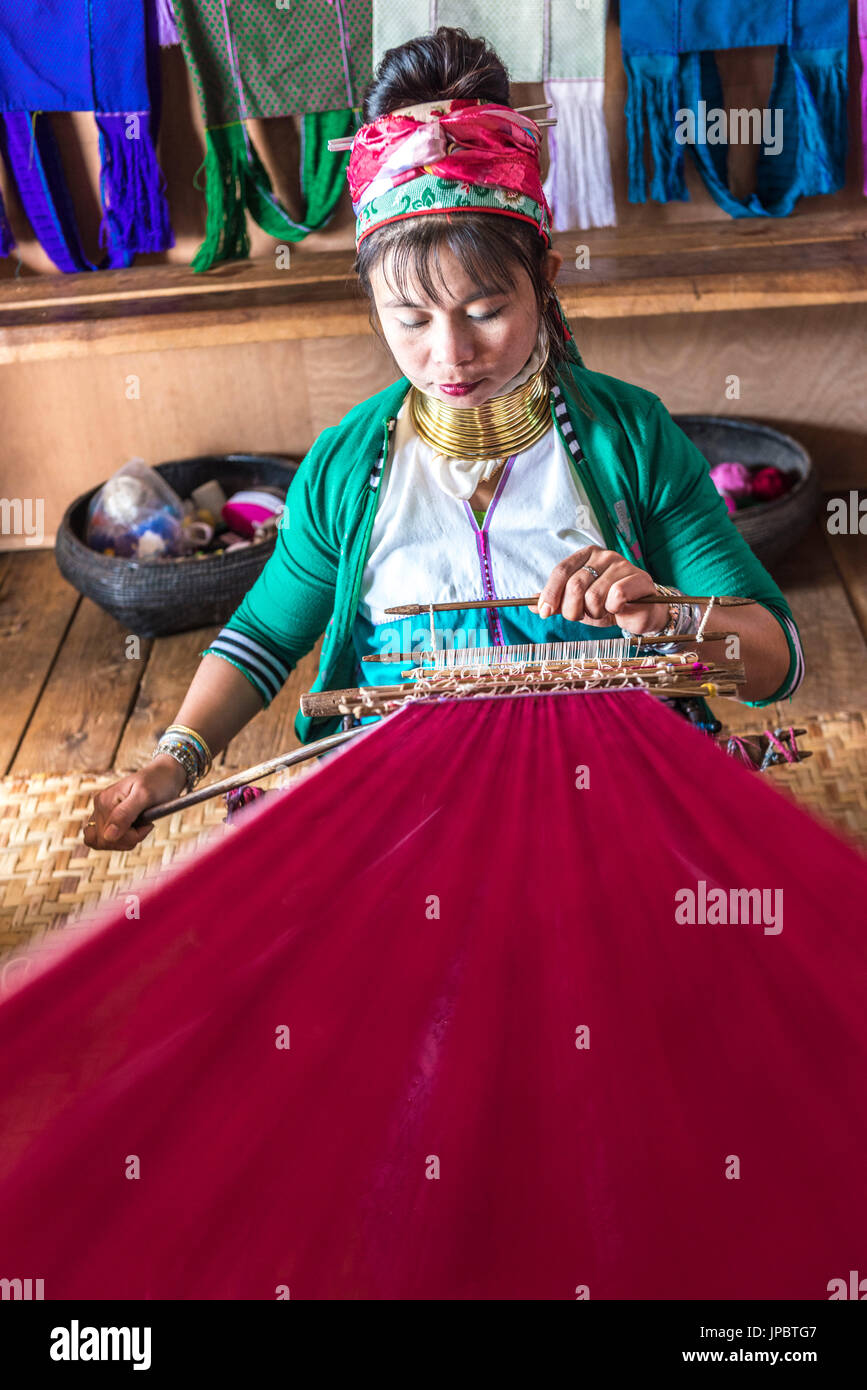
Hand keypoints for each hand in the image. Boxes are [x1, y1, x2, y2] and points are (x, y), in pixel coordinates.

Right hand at [82, 755, 187, 851]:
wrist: (165, 774)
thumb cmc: (158, 782)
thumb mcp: (145, 797)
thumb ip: (125, 815)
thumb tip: (108, 836)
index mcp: (104, 801)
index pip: (106, 836)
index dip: (130, 837)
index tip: (147, 825)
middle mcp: (99, 806)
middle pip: (103, 841)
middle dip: (128, 839)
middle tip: (146, 826)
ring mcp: (102, 811)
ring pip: (104, 842)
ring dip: (125, 840)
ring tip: (141, 826)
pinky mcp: (109, 816)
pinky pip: (109, 838)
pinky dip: (124, 838)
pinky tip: (136, 827)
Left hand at [531, 547, 670, 634]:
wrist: (639, 614)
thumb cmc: (607, 606)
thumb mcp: (578, 604)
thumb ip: (557, 602)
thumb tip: (532, 604)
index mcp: (586, 556)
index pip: (561, 571)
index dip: (551, 593)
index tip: (545, 612)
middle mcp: (603, 555)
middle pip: (575, 585)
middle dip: (572, 609)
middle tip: (580, 616)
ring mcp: (622, 564)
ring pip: (594, 595)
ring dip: (595, 612)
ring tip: (604, 611)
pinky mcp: (638, 578)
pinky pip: (616, 597)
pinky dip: (613, 609)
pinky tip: (618, 609)